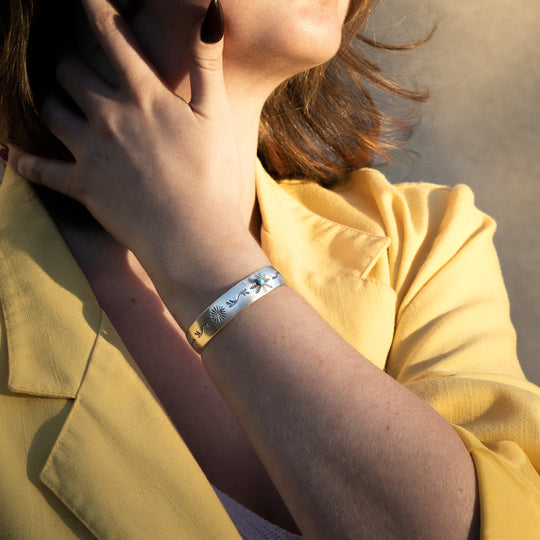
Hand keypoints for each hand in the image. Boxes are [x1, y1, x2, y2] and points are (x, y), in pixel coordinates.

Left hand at [7, 0, 265, 324]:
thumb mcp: (216, 116)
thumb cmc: (212, 177)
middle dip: (65, 56)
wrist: (192, 236)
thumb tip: (212, 12)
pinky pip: (39, 169)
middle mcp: (108, 116)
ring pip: (50, 110)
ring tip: (52, 93)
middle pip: (68, 70)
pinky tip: (7, 151)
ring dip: (48, 97)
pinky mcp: (82, 186)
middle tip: (65, 53)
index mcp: (142, 95)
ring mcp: (90, 152)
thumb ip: (207, 63)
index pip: (109, 36)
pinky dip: (21, 160)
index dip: (91, 7)